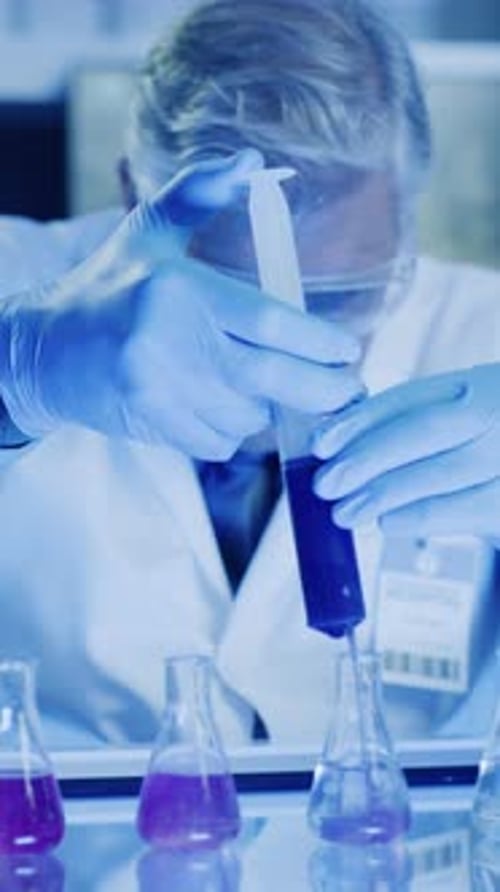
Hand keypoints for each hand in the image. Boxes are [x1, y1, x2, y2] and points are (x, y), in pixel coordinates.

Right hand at [0, 151, 362, 458]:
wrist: (46, 350)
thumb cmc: (109, 286)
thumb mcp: (150, 230)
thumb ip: (201, 193)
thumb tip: (252, 160)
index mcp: (178, 289)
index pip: (269, 321)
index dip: (320, 342)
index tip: (349, 350)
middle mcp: (168, 342)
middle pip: (272, 379)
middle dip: (324, 390)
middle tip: (350, 389)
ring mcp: (159, 390)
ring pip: (248, 415)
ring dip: (267, 407)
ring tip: (256, 384)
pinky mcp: (152, 425)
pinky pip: (221, 442)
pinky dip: (232, 430)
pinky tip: (218, 404)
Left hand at [312, 363, 499, 539]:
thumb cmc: (492, 447)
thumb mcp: (470, 420)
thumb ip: (420, 424)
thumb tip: (342, 444)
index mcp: (482, 383)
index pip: (411, 398)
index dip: (360, 420)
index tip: (319, 443)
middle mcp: (499, 409)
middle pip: (422, 430)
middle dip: (366, 457)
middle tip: (325, 484)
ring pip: (440, 472)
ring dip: (385, 494)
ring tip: (346, 512)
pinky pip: (466, 509)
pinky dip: (421, 517)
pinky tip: (389, 523)